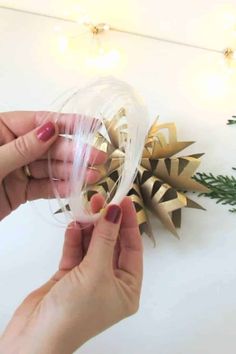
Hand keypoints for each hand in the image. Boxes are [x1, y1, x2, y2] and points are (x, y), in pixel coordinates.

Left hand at [0, 111, 105, 219]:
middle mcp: (12, 146)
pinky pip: (42, 187)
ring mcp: (16, 169)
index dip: (67, 122)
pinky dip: (58, 188)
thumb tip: (51, 129)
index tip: (93, 124)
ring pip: (48, 168)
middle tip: (98, 158)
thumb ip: (22, 148)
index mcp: (1, 129)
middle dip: (74, 152)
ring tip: (92, 176)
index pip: (39, 121)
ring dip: (71, 172)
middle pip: (48, 146)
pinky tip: (75, 188)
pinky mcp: (19, 191)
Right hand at [0, 195, 142, 353]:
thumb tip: (116, 210)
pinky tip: (73, 225)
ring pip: (92, 246)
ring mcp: (89, 279)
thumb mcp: (96, 271)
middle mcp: (110, 283)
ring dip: (89, 228)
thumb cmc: (76, 309)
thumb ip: (106, 238)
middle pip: (112, 245)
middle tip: (101, 199)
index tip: (125, 201)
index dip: (129, 224)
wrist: (35, 336)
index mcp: (127, 288)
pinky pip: (75, 253)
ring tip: (87, 206)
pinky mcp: (68, 277)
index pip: (133, 249)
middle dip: (107, 223)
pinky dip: (74, 239)